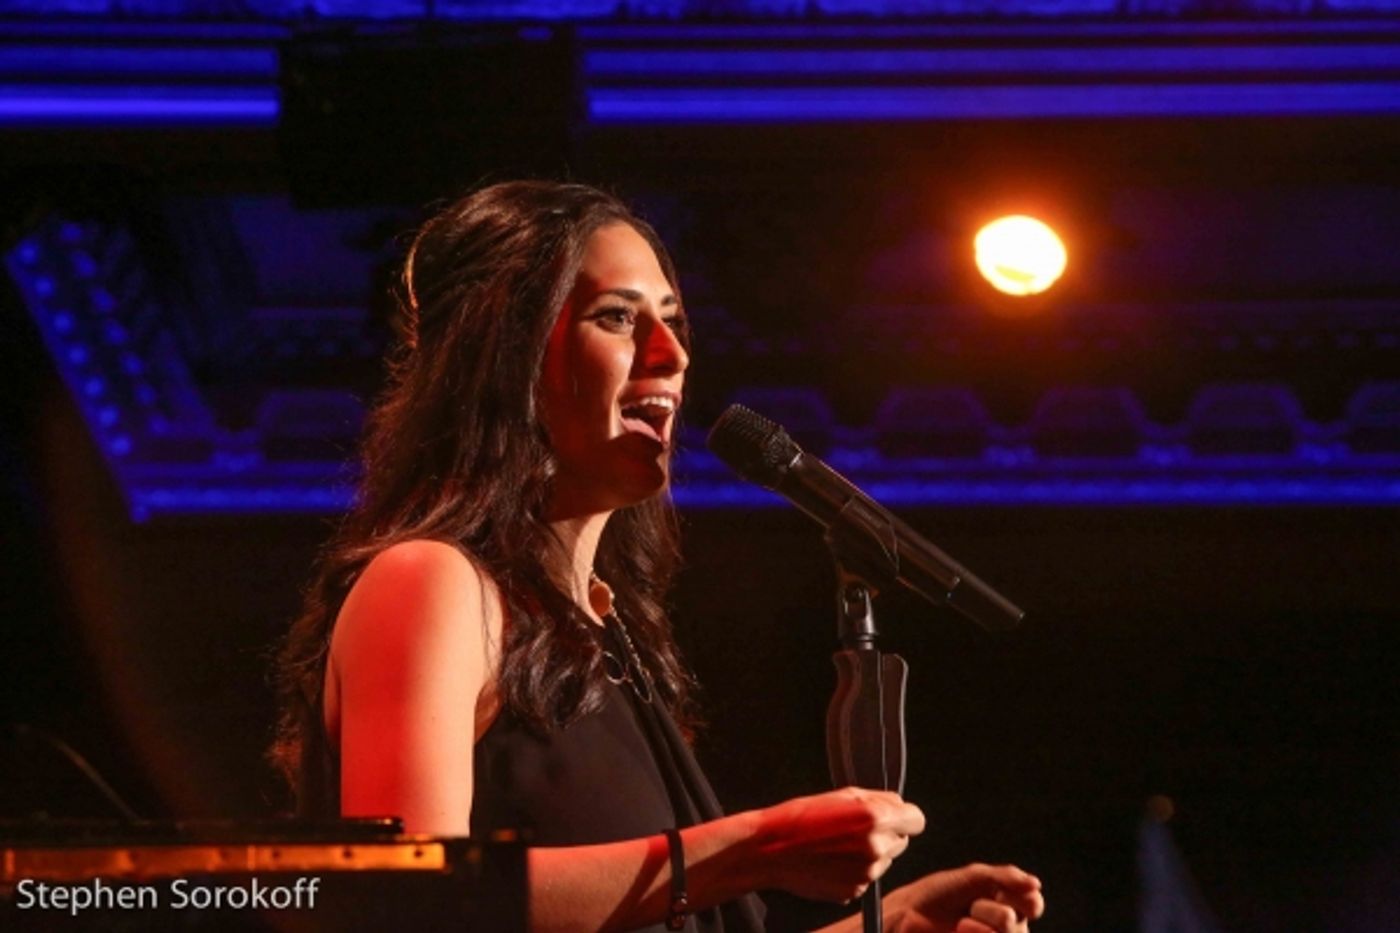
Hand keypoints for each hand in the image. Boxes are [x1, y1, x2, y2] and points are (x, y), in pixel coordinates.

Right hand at [755, 786, 925, 901]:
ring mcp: (866, 873)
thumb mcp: (842, 794)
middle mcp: (876, 848)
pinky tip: (831, 861)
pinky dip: (854, 870)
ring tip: (837, 845)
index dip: (905, 817)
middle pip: (901, 842)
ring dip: (870, 853)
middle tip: (855, 829)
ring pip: (884, 861)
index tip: (893, 817)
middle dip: (886, 834)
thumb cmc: (801, 818)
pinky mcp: (855, 892)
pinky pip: (866, 878)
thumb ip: (878, 799)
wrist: (770, 851)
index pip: (916, 820)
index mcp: (875, 818)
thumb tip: (900, 805)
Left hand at [890, 863, 1044, 932]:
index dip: (1023, 898)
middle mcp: (1005, 926)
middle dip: (993, 911)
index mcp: (1006, 902)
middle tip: (971, 907)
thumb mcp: (973, 878)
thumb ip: (1006, 877)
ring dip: (983, 926)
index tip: (1000, 891)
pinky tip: (961, 929)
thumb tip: (1036, 884)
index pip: (1033, 903)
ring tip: (962, 922)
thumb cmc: (938, 895)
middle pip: (1019, 923)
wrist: (908, 917)